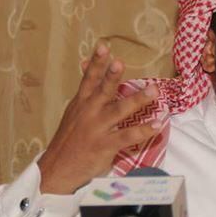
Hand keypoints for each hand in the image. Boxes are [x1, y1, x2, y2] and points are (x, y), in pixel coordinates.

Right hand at [37, 43, 160, 194]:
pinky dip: (144, 130)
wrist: (58, 169)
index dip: (96, 63)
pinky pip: (128, 136)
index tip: (103, 47)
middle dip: (111, 77)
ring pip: (119, 111)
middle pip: (103, 91)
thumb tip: (86, 66)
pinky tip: (157, 124)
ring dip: (138, 100)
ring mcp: (97, 129)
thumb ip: (85, 92)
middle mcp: (89, 113)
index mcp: (81, 103)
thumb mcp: (73, 112)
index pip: (89, 79)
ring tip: (154, 90)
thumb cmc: (69, 140)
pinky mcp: (105, 145)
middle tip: (120, 63)